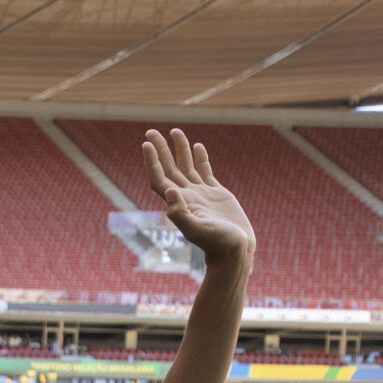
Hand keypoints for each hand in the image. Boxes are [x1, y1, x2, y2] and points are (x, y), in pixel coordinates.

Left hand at [142, 129, 252, 263]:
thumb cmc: (218, 244)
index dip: (152, 162)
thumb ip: (181, 213)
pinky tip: (197, 146)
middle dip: (160, 149)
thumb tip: (169, 192)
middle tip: (150, 131)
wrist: (236, 252)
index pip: (160, 178)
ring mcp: (201, 195)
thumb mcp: (198, 230)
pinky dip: (200, 158)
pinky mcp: (217, 194)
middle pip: (169, 168)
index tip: (146, 144)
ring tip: (175, 131)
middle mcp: (187, 197)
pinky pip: (205, 171)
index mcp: (180, 202)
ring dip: (179, 149)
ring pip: (187, 166)